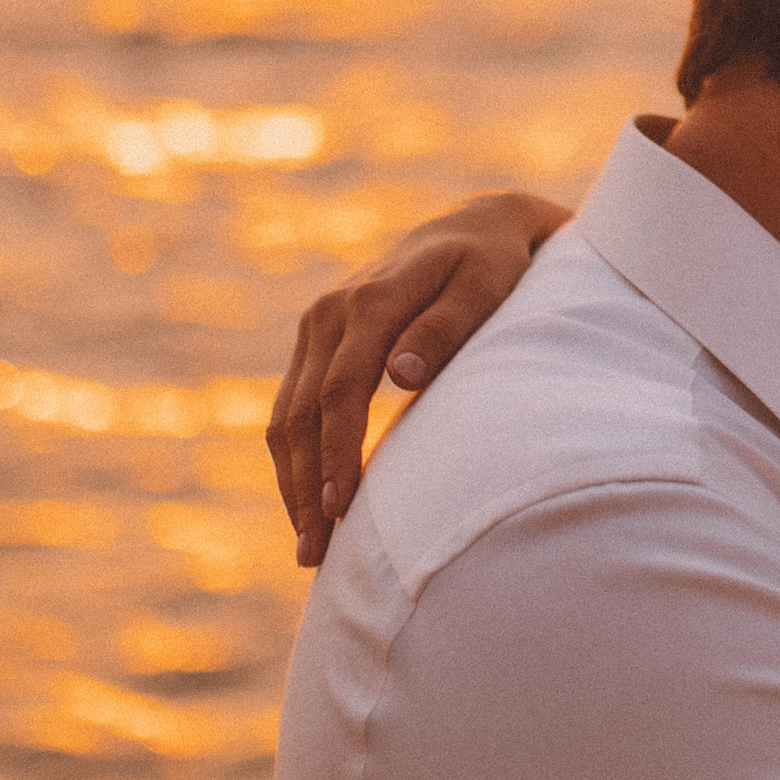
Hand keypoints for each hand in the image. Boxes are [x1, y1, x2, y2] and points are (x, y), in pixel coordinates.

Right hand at [269, 192, 568, 563]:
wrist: (475, 226)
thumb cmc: (492, 265)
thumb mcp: (486, 286)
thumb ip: (445, 328)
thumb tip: (399, 375)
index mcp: (370, 300)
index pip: (341, 391)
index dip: (337, 453)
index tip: (341, 510)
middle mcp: (330, 311)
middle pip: (302, 412)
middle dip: (305, 487)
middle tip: (316, 553)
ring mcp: (317, 324)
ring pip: (286, 415)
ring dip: (292, 482)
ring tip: (309, 548)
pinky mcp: (316, 340)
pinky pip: (292, 407)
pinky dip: (295, 458)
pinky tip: (309, 503)